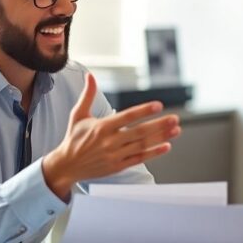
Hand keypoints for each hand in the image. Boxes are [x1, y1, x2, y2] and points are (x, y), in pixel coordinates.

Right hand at [42, 73, 180, 199]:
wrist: (67, 166)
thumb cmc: (73, 138)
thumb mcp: (78, 115)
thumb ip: (87, 95)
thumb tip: (90, 75)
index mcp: (102, 127)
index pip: (127, 116)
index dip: (143, 110)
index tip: (158, 105)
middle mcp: (110, 141)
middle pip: (139, 132)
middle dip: (159, 125)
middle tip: (175, 118)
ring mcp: (115, 155)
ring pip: (142, 145)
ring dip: (161, 137)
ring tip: (176, 130)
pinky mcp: (117, 166)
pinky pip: (139, 159)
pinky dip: (153, 153)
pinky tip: (166, 146)